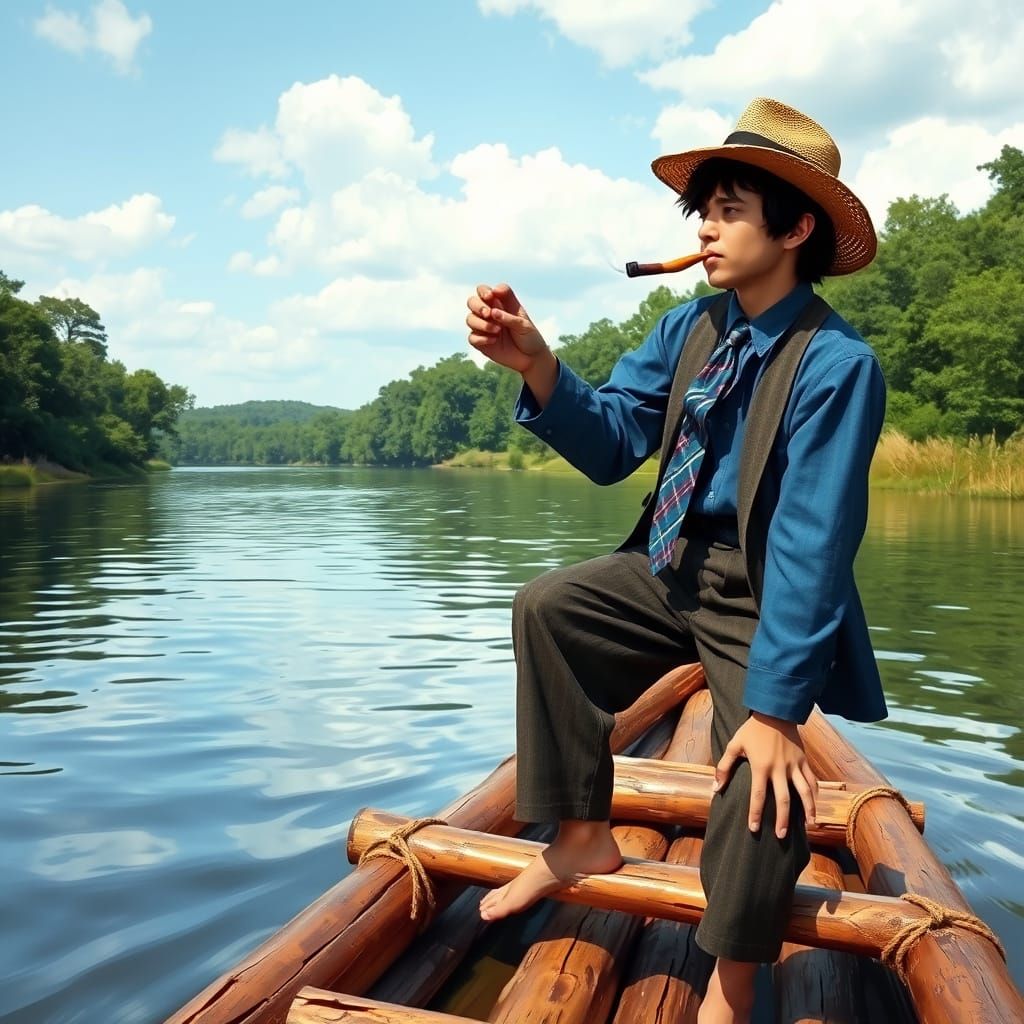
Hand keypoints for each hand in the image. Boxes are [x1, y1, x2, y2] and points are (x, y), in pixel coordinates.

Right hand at [465, 283, 549, 374]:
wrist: (531, 358)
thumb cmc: (529, 337)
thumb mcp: (524, 323)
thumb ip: (509, 316)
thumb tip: (493, 311)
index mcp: (500, 304)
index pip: (484, 290)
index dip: (484, 291)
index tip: (490, 296)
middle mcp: (489, 314)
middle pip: (472, 302)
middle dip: (478, 306)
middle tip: (488, 314)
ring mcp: (484, 328)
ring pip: (470, 319)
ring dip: (481, 323)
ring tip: (497, 331)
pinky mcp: (481, 343)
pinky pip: (472, 337)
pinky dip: (480, 338)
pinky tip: (493, 341)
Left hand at [713, 712, 817, 837]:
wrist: (775, 712)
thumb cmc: (752, 730)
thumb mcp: (734, 745)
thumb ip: (724, 767)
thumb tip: (715, 788)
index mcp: (761, 766)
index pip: (758, 795)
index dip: (755, 814)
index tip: (754, 829)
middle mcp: (780, 769)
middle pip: (784, 800)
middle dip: (783, 820)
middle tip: (781, 836)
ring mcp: (794, 765)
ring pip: (804, 792)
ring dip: (808, 809)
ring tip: (809, 825)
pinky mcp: (804, 760)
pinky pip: (812, 779)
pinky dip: (815, 793)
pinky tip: (815, 804)